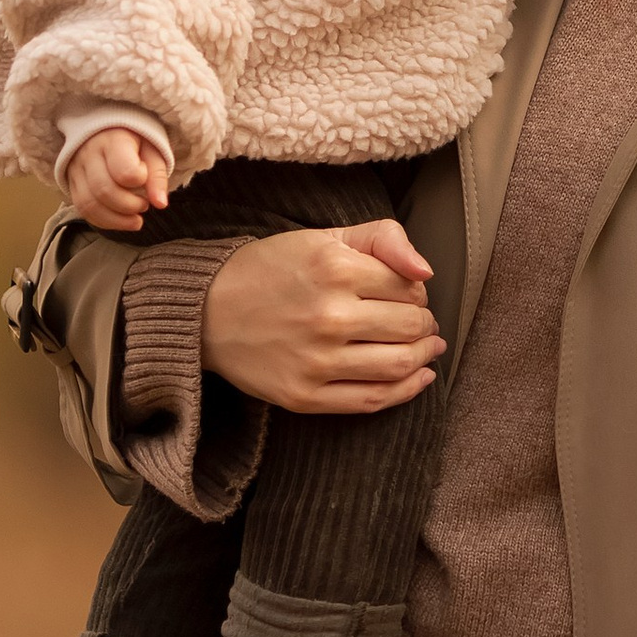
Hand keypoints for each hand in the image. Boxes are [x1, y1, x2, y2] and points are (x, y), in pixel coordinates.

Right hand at [63, 126, 172, 232]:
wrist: (105, 129)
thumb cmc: (134, 141)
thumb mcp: (153, 149)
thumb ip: (158, 176)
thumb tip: (160, 204)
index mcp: (113, 140)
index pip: (124, 171)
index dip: (140, 180)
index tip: (145, 177)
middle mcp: (90, 154)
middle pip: (105, 191)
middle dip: (129, 206)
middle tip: (144, 204)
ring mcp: (77, 170)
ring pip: (90, 205)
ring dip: (117, 220)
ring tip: (135, 219)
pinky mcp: (72, 184)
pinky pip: (82, 210)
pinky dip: (104, 221)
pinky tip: (120, 220)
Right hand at [198, 218, 443, 414]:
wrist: (209, 309)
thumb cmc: (273, 269)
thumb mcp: (325, 237)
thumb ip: (383, 239)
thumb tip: (427, 272)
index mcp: (335, 268)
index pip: (409, 287)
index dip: (418, 291)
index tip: (410, 294)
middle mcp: (328, 316)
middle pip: (410, 326)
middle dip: (425, 324)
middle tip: (423, 322)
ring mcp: (316, 361)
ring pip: (398, 365)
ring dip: (424, 356)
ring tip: (427, 348)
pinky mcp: (305, 396)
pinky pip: (372, 400)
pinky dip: (406, 392)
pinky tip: (419, 377)